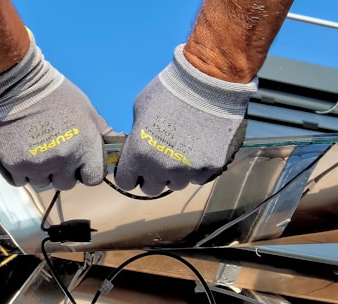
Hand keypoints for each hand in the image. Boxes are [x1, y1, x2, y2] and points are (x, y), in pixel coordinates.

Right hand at [0, 32, 112, 189]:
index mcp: (85, 147)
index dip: (86, 172)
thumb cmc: (55, 94)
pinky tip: (22, 152)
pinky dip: (21, 171)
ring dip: (41, 172)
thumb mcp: (86, 109)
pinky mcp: (15, 165)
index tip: (79, 164)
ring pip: (43, 183)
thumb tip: (116, 144)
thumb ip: (101, 132)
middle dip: (62, 172)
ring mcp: (39, 164)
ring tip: (36, 150)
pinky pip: (22, 180)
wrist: (16, 84)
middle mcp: (64, 160)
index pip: (93, 178)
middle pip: (67, 184)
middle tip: (54, 152)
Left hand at [115, 44, 255, 195]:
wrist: (209, 81)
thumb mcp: (141, 109)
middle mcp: (162, 168)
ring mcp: (189, 170)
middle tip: (159, 160)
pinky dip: (197, 168)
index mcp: (140, 154)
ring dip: (175, 173)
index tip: (135, 168)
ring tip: (181, 152)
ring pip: (177, 184)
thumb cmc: (170, 89)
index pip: (126, 182)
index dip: (130, 174)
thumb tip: (139, 145)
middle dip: (152, 176)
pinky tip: (199, 149)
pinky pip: (199, 177)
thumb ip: (138, 134)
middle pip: (151, 188)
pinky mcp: (211, 167)